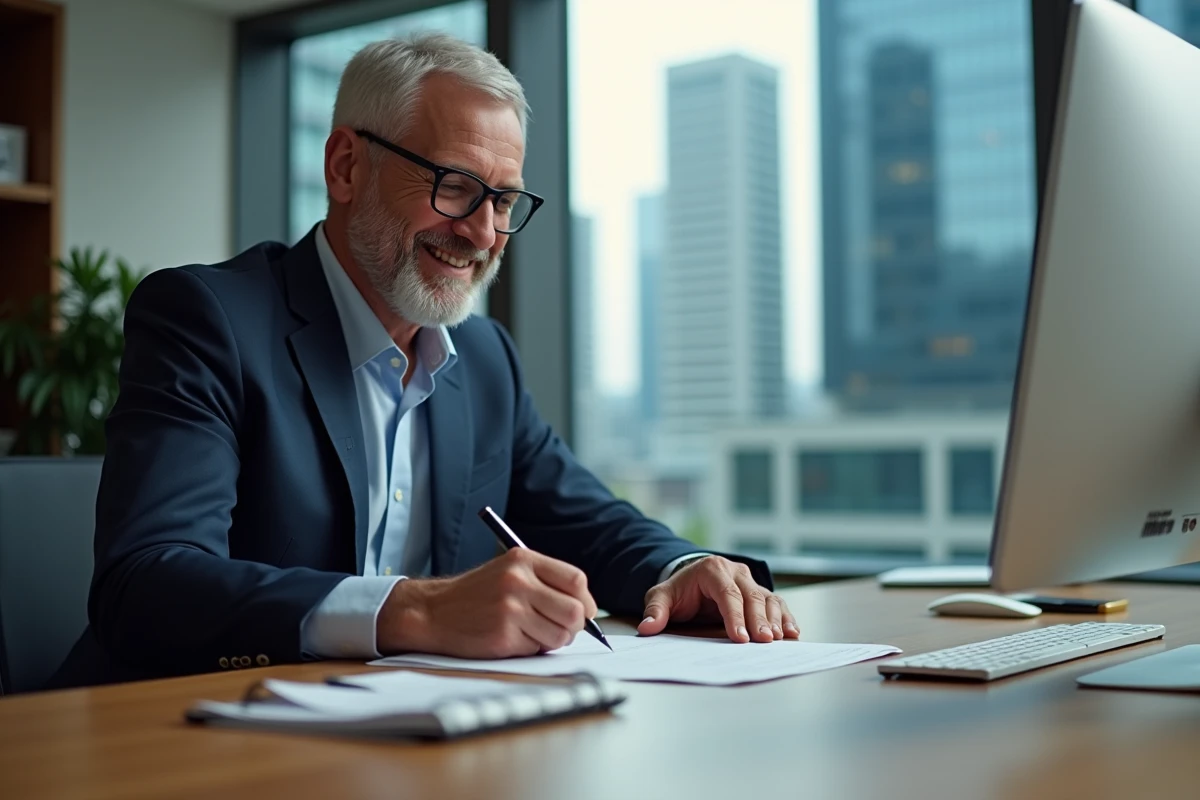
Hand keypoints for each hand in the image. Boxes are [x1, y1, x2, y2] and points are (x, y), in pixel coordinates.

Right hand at [376, 548, 598, 657]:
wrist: (433, 611)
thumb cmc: (476, 594)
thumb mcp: (509, 572)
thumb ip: (545, 582)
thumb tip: (586, 610)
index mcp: (524, 560)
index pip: (576, 580)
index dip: (586, 601)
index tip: (584, 612)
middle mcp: (518, 581)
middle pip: (575, 611)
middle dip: (574, 626)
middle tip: (561, 629)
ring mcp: (510, 609)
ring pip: (560, 635)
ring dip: (552, 640)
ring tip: (532, 633)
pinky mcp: (503, 636)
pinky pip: (537, 649)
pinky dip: (531, 648)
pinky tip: (512, 639)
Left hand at [637, 557, 799, 642]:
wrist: (691, 579)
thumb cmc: (679, 591)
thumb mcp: (662, 596)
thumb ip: (655, 611)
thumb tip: (648, 629)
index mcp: (712, 570)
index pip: (727, 594)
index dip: (735, 615)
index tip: (740, 637)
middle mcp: (735, 572)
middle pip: (752, 596)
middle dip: (759, 620)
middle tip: (764, 641)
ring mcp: (750, 581)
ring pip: (767, 598)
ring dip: (775, 619)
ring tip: (778, 639)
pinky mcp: (759, 592)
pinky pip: (776, 602)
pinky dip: (785, 617)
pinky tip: (791, 632)